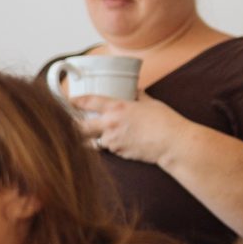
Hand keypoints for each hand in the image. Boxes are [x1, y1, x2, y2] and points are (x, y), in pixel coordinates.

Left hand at [72, 94, 199, 166]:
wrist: (174, 143)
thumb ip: (139, 96)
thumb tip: (135, 91)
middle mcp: (110, 124)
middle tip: (71, 125)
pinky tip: (118, 142)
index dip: (75, 102)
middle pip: (80, 128)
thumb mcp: (151, 103)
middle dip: (73, 127)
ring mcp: (112, 140)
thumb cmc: (165, 121)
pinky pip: (108, 149)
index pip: (88, 102)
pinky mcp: (118, 152)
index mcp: (117, 108)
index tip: (69, 101)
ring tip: (94, 136)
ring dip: (91, 139)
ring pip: (92, 141)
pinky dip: (109, 146)